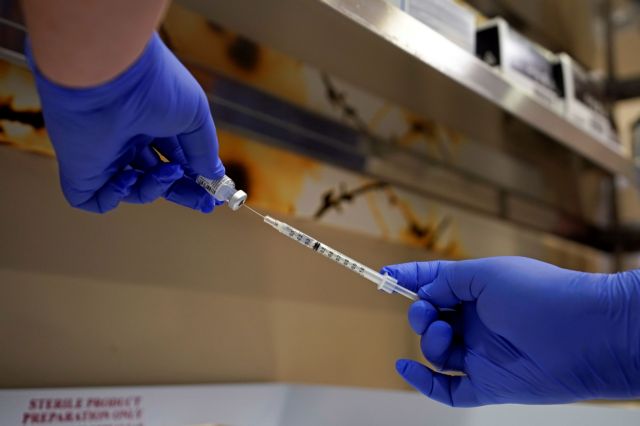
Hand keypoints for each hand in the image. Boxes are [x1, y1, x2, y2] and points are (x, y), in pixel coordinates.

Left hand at [26, 33, 223, 212]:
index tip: (215, 193)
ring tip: (167, 172)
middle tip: (204, 203)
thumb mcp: (195, 116)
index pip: (174, 157)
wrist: (108, 74)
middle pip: (155, 177)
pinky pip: (97, 200)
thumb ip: (204, 150)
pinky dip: (117, 197)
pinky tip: (127, 176)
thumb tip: (215, 176)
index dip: (195, 176)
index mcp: (151, 121)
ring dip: (155, 188)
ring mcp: (102, 155)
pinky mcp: (80, 170)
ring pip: (132, 190)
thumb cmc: (155, 85)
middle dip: (181, 190)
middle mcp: (126, 138)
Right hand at [381, 257, 639, 405]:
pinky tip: (405, 366)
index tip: (385, 276)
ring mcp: (480, 354)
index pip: (437, 284)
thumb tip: (424, 294)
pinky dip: (422, 380)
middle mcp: (478, 323)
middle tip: (425, 310)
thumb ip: (449, 280)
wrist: (582, 334)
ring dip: (429, 341)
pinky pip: (446, 388)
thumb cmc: (538, 294)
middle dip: (419, 312)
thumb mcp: (486, 273)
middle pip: (432, 319)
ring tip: (443, 333)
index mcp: (479, 292)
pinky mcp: (485, 384)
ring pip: (436, 351)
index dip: (411, 280)